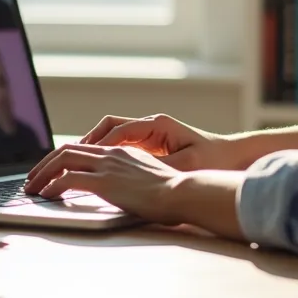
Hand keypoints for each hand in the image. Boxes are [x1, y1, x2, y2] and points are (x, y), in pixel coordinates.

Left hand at [23, 144, 185, 224]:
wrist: (184, 193)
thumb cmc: (174, 194)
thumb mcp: (149, 181)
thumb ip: (132, 180)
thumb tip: (123, 191)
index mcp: (121, 152)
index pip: (83, 148)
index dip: (62, 158)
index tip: (50, 171)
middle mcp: (111, 154)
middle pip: (67, 150)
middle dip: (44, 165)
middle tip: (32, 180)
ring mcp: (107, 166)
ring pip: (62, 161)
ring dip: (42, 175)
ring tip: (32, 190)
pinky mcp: (105, 181)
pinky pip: (68, 179)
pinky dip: (52, 186)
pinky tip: (46, 196)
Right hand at [78, 114, 241, 170]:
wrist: (231, 156)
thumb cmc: (213, 159)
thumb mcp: (187, 165)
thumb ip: (159, 166)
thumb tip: (134, 172)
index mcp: (157, 125)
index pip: (118, 130)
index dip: (98, 145)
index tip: (81, 158)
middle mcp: (150, 124)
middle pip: (108, 127)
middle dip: (87, 142)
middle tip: (66, 158)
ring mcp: (149, 133)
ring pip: (111, 134)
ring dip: (93, 147)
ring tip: (74, 163)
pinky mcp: (150, 144)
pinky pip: (120, 145)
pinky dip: (105, 154)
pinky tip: (95, 169)